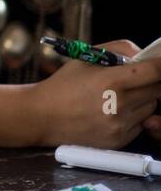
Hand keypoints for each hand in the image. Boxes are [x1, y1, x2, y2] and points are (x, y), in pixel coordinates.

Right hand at [32, 41, 160, 148]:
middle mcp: (118, 104)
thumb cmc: (63, 85)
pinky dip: (133, 116)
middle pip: (158, 90)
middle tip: (136, 79)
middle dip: (152, 82)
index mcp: (110, 80)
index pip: (154, 70)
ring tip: (118, 97)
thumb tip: (145, 54)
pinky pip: (140, 124)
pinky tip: (111, 112)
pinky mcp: (120, 140)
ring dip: (143, 100)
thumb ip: (118, 50)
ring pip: (151, 107)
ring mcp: (120, 124)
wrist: (42, 116)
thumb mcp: (85, 58)